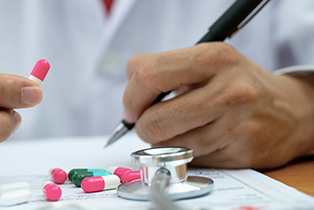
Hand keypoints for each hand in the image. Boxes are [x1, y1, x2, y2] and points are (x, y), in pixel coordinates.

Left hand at [123, 43, 313, 168]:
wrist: (290, 111)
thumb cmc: (237, 84)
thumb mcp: (206, 61)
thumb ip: (164, 72)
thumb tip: (130, 102)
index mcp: (213, 58)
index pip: (147, 74)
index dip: (131, 95)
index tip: (134, 105)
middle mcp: (227, 91)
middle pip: (152, 120)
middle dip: (142, 126)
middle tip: (150, 122)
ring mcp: (235, 124)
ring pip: (167, 146)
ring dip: (163, 142)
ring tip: (181, 128)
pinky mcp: (239, 152)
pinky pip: (188, 160)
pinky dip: (184, 153)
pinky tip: (202, 139)